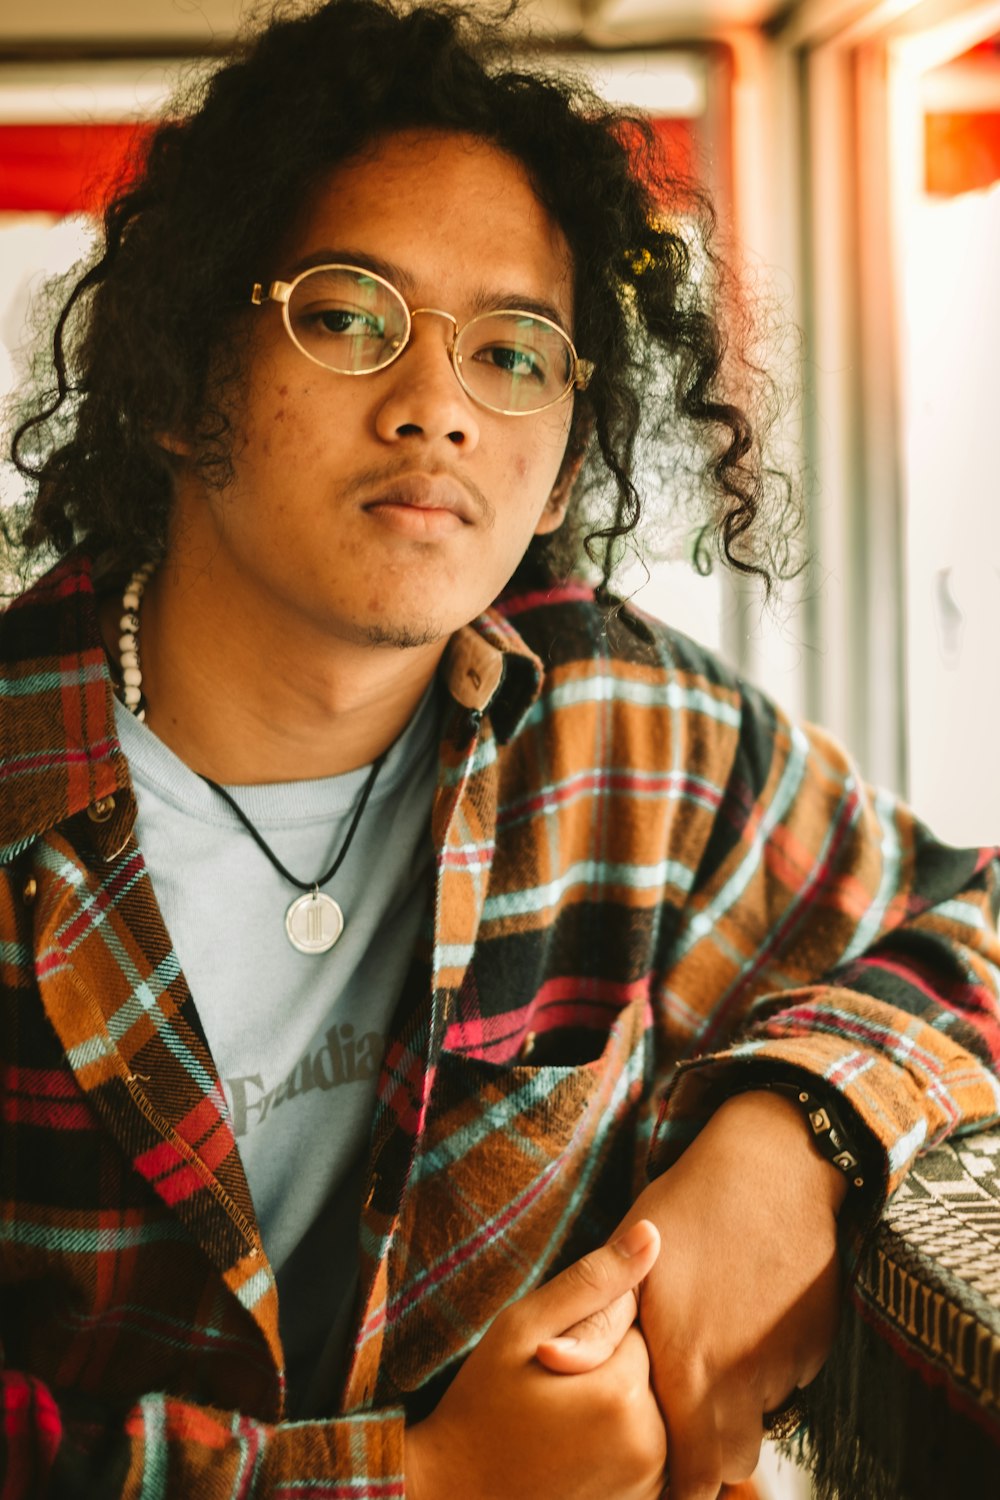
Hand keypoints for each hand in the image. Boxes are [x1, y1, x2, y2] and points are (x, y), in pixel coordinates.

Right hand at [405, 1219, 667, 1499]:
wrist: (458, 1497)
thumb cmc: (483, 1404)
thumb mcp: (522, 1328)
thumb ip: (592, 1280)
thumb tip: (651, 1233)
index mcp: (622, 1391)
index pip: (638, 1323)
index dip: (595, 1327)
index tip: (555, 1352)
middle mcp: (652, 1443)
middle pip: (650, 1368)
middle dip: (613, 1364)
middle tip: (557, 1386)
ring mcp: (652, 1483)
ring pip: (655, 1407)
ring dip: (620, 1403)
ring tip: (565, 1420)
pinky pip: (652, 1449)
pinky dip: (623, 1441)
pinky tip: (578, 1448)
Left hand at [538, 1090, 846, 1498]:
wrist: (777, 1165)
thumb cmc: (691, 1207)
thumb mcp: (634, 1262)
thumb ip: (595, 1324)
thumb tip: (549, 1363)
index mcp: (691, 1371)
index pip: (691, 1477)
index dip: (674, 1487)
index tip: (657, 1475)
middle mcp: (744, 1382)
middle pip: (732, 1462)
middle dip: (707, 1459)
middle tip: (680, 1427)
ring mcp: (788, 1364)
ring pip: (762, 1417)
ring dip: (737, 1408)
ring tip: (709, 1356)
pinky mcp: (817, 1342)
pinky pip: (789, 1378)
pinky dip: (767, 1368)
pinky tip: (744, 1318)